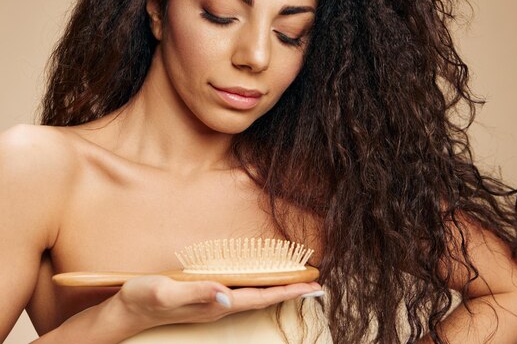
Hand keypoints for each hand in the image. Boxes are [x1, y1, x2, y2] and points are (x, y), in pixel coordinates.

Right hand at [114, 275, 322, 329]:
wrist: (126, 310)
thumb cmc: (145, 298)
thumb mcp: (168, 291)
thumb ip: (198, 292)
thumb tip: (228, 295)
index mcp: (216, 304)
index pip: (260, 298)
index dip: (287, 291)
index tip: (312, 286)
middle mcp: (220, 306)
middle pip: (263, 299)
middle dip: (290, 292)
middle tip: (316, 284)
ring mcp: (214, 304)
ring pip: (254, 297)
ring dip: (277, 290)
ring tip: (297, 283)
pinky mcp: (207, 298)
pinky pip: (241, 293)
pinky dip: (259, 287)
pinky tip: (261, 281)